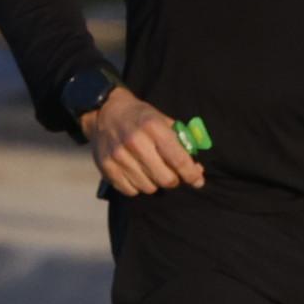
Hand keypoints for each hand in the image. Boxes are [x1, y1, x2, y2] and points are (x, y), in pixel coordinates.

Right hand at [82, 85, 205, 196]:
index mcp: (153, 127)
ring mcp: (118, 156)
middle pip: (165, 179)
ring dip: (155, 183)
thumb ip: (182, 142)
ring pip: (148, 188)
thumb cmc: (141, 117)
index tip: (198, 181)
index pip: (178, 160)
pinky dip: (137, 186)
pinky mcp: (106, 167)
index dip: (192, 174)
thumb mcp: (164, 120)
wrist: (105, 111)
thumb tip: (196, 168)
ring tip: (152, 170)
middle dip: (174, 180)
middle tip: (173, 174)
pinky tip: (137, 173)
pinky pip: (130, 191)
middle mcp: (135, 142)